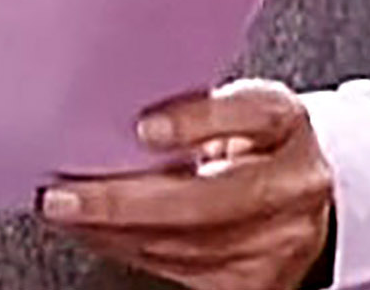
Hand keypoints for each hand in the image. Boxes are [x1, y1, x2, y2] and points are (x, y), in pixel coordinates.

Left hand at [38, 80, 332, 289]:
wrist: (302, 188)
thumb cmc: (254, 134)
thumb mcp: (237, 100)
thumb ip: (194, 100)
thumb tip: (116, 98)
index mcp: (285, 121)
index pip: (248, 114)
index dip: (198, 121)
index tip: (143, 127)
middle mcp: (293, 184)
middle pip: (208, 201)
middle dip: (127, 202)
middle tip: (67, 195)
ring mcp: (280, 242)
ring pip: (188, 245)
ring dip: (116, 231)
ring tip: (68, 213)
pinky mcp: (258, 281)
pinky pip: (182, 271)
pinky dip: (131, 250)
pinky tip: (98, 234)